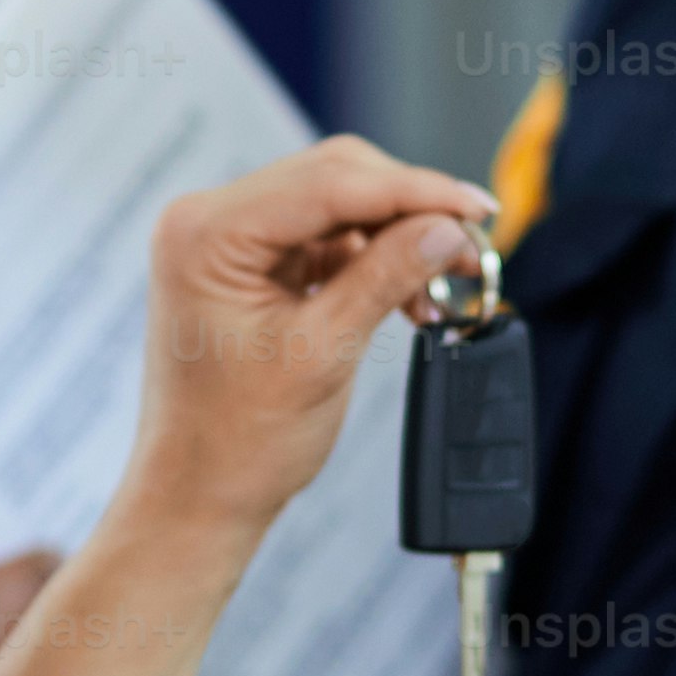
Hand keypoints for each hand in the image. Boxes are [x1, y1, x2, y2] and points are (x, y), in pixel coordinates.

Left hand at [116, 136, 493, 541]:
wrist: (199, 496)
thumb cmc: (239, 441)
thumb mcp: (323, 352)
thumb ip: (384, 278)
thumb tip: (446, 227)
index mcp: (206, 234)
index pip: (328, 183)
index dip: (414, 190)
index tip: (476, 207)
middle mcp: (208, 223)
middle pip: (334, 179)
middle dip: (409, 209)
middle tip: (470, 245)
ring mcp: (228, 243)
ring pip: (336, 205)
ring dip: (396, 236)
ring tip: (444, 281)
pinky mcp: (251, 266)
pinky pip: (325, 239)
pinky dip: (373, 259)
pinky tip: (412, 295)